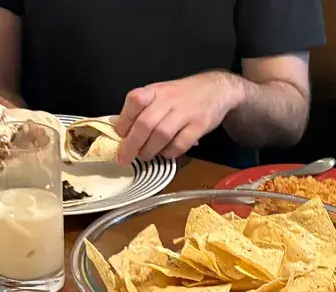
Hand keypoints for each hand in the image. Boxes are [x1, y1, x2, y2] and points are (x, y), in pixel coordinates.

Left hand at [114, 72, 241, 162]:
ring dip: (150, 150)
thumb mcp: (161, 92)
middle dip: (132, 144)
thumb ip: (144, 109)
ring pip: (162, 135)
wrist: (216, 89)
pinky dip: (170, 152)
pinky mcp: (199, 125)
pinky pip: (180, 143)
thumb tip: (124, 132)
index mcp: (156, 90)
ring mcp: (185, 112)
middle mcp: (169, 99)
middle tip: (125, 157)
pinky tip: (166, 153)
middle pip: (146, 123)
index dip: (124, 120)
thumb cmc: (183, 95)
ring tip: (145, 156)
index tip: (119, 135)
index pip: (135, 100)